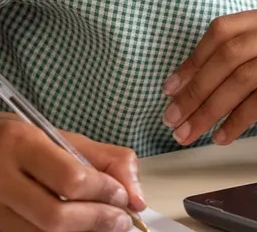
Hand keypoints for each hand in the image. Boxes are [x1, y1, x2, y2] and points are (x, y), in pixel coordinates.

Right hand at [0, 114, 145, 231]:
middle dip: (97, 219)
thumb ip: (106, 161)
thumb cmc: (26, 144)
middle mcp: (1, 179)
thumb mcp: (64, 139)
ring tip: (103, 223)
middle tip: (121, 219)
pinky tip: (79, 228)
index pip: (71, 179)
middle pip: (55, 217)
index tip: (125, 198)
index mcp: (22, 144)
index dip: (104, 192)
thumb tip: (137, 198)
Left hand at [162, 2, 256, 149]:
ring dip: (209, 108)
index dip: (193, 59)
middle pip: (229, 51)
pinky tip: (225, 135)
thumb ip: (255, 66)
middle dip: (195, 88)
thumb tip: (200, 86)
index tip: (172, 87)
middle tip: (174, 117)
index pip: (226, 29)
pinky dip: (238, 119)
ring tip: (192, 131)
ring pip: (243, 75)